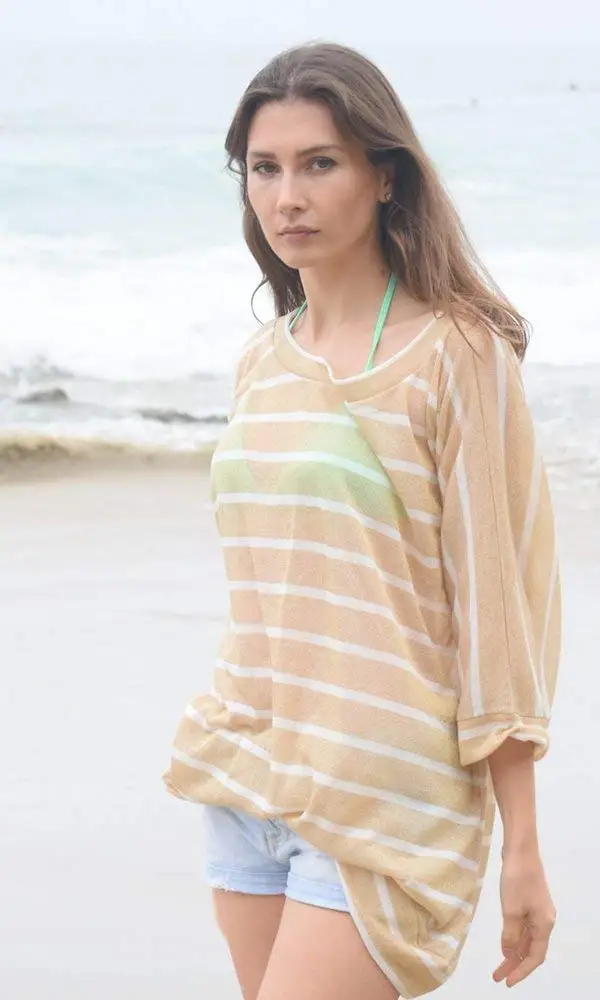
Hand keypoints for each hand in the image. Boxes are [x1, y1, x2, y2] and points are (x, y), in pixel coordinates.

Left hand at [493, 848, 555, 987]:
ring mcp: (537, 911)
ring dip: (513, 952)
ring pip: (526, 938)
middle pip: (531, 949)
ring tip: (498, 966)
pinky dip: (514, 937)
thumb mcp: (511, 910)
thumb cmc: (517, 880)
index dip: (521, 971)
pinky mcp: (529, 902)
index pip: (535, 957)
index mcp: (544, 924)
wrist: (520, 850)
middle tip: (497, 977)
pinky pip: (523, 927)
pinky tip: (504, 943)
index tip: (507, 982)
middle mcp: (544, 920)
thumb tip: (508, 953)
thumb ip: (510, 935)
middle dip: (515, 964)